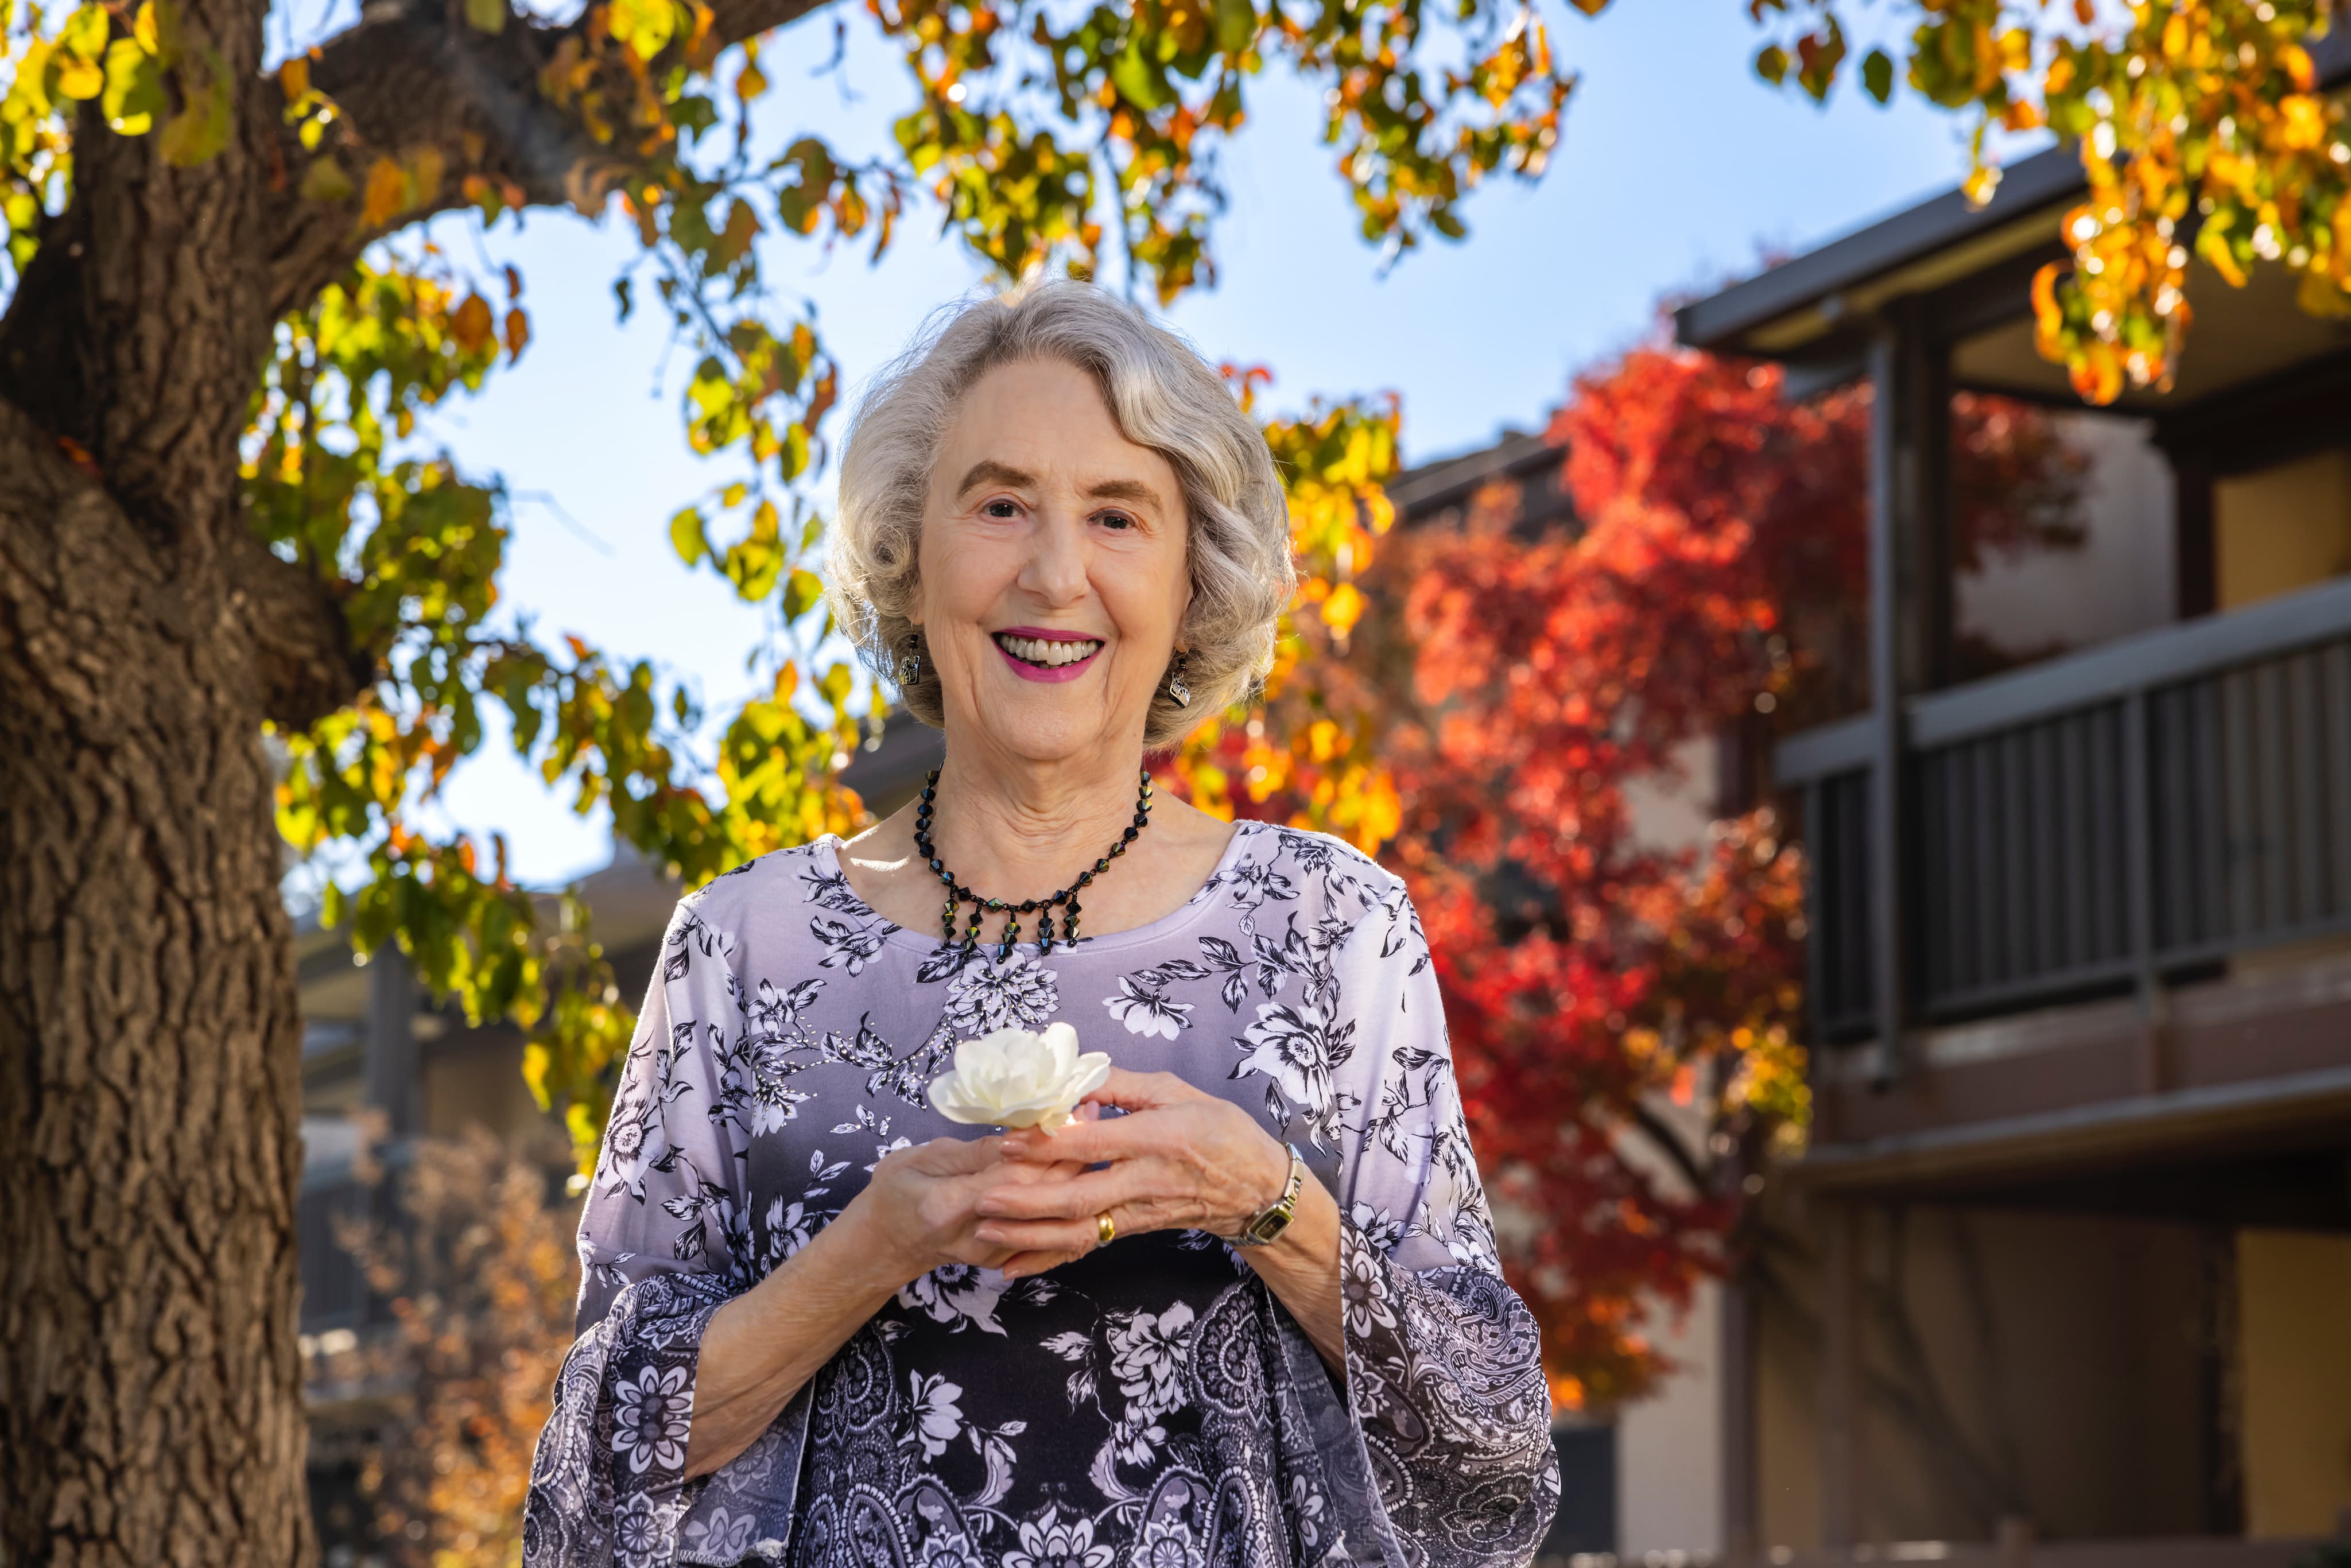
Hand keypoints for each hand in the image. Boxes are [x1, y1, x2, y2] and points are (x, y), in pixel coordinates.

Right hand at [846, 1113, 1099, 1285]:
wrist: (887, 1244)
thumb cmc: (896, 1192)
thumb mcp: (920, 1159)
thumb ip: (971, 1152)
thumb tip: (1018, 1137)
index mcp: (949, 1208)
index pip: (1012, 1177)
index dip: (1047, 1144)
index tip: (1071, 1109)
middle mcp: (980, 1237)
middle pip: (1041, 1195)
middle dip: (1073, 1151)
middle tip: (1093, 1109)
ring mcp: (998, 1251)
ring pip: (1052, 1213)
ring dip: (1077, 1170)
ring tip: (1094, 1129)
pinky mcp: (1009, 1254)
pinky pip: (1049, 1226)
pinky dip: (1068, 1193)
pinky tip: (1080, 1162)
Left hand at [973, 1069, 1291, 1263]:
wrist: (1256, 1188)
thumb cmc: (1220, 1130)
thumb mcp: (1176, 1091)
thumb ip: (1122, 1085)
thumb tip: (1071, 1078)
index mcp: (1157, 1137)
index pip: (1095, 1143)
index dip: (1050, 1145)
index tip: (1010, 1142)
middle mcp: (1146, 1179)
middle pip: (1081, 1196)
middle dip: (1029, 1201)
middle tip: (984, 1199)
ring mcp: (1140, 1211)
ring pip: (1081, 1230)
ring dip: (1032, 1236)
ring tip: (987, 1233)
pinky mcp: (1135, 1229)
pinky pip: (1089, 1244)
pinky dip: (1050, 1256)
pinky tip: (1014, 1265)